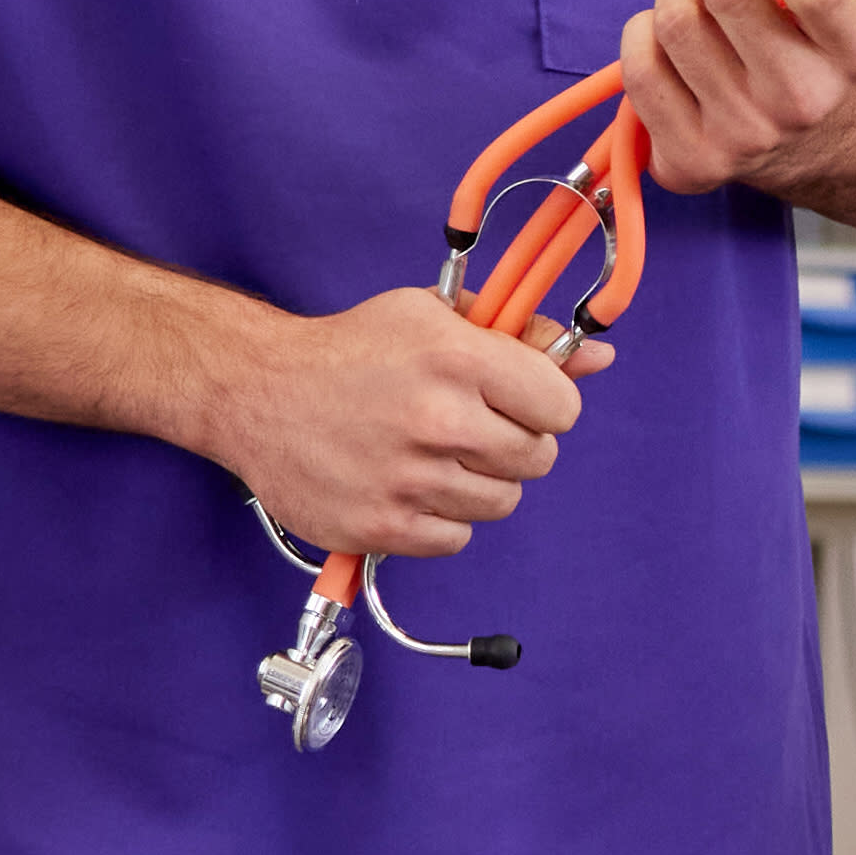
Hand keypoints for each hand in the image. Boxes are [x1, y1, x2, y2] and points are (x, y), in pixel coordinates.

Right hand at [194, 284, 586, 559]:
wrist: (256, 391)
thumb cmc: (353, 350)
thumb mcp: (435, 315)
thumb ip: (521, 335)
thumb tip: (600, 359)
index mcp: (459, 359)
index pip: (562, 407)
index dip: (545, 403)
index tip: (516, 399)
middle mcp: (438, 421)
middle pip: (538, 458)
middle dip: (516, 444)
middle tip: (472, 428)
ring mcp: (408, 480)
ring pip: (501, 502)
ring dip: (479, 482)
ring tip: (434, 454)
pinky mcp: (380, 527)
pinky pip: (457, 539)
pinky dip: (441, 520)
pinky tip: (408, 485)